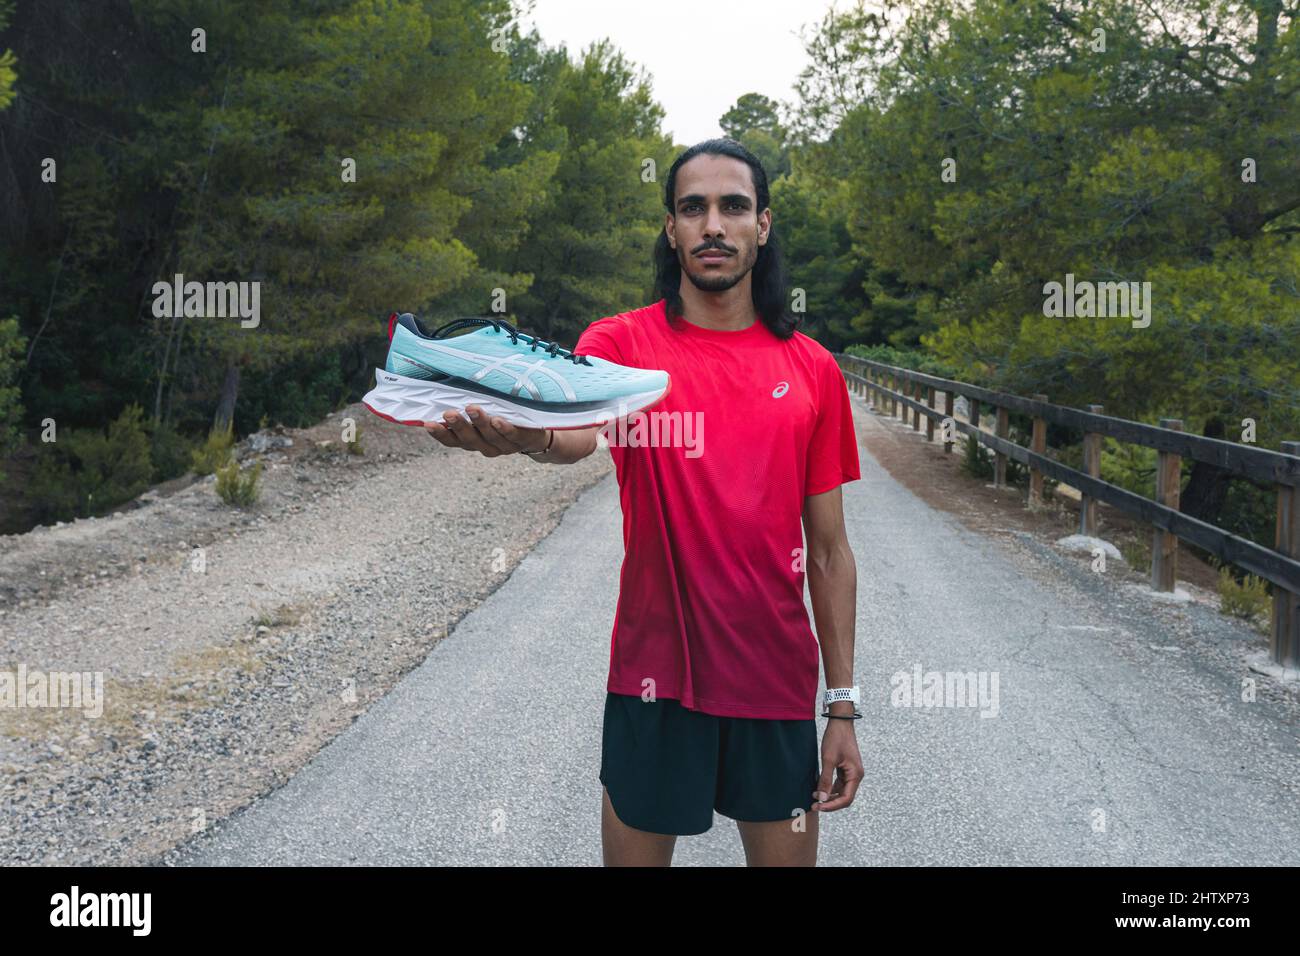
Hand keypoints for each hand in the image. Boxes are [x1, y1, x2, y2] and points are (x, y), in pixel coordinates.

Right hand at [424, 405, 548, 457]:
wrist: (538, 435)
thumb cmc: (504, 418)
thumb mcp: (485, 413)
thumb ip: (467, 409)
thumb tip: (443, 388)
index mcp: (473, 441)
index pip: (453, 440)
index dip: (440, 434)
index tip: (428, 422)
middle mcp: (487, 446)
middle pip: (470, 440)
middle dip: (459, 426)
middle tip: (448, 413)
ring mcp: (505, 445)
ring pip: (490, 436)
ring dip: (480, 423)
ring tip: (472, 408)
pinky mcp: (523, 439)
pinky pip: (512, 435)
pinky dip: (503, 428)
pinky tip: (497, 420)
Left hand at [811, 718, 862, 812]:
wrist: (840, 722)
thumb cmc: (836, 738)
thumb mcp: (828, 759)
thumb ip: (825, 780)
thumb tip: (821, 798)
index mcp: (856, 775)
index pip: (846, 798)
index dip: (832, 805)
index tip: (818, 806)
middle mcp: (856, 776)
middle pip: (844, 797)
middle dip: (830, 803)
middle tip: (814, 805)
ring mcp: (851, 772)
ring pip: (841, 791)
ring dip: (828, 795)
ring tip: (814, 797)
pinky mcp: (845, 768)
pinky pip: (838, 783)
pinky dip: (829, 787)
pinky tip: (818, 787)